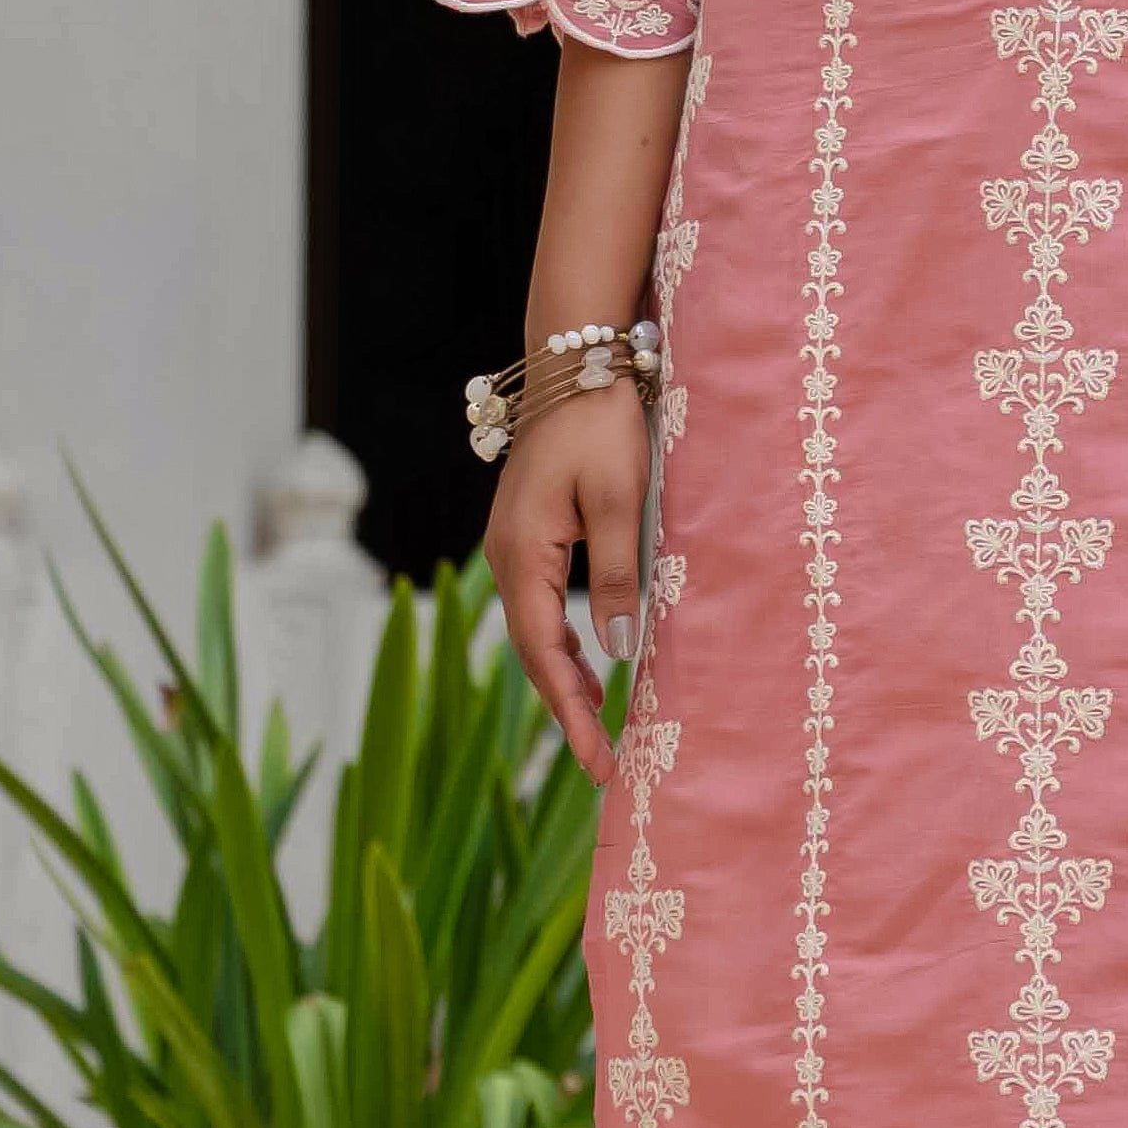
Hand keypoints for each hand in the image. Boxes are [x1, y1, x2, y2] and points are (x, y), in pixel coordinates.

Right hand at [489, 386, 649, 782]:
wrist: (576, 363)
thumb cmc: (602, 425)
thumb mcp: (621, 501)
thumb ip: (617, 575)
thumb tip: (617, 648)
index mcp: (522, 554)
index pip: (545, 653)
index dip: (571, 712)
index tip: (596, 760)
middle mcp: (505, 556)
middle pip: (532, 652)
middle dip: (567, 710)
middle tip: (602, 764)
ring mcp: (511, 546)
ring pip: (534, 631)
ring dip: (564, 681)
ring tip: (599, 729)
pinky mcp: (527, 535)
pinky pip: (540, 605)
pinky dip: (562, 645)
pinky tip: (588, 667)